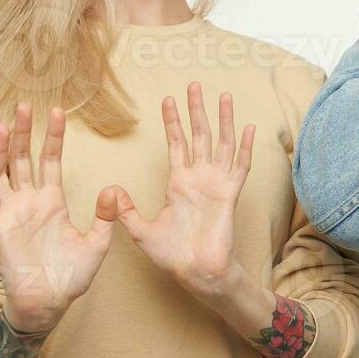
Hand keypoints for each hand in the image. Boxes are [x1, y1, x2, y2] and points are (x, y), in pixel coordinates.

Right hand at [0, 103, 125, 333]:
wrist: (49, 302)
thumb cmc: (71, 276)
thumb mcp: (97, 244)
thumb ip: (106, 218)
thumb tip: (115, 189)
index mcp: (52, 200)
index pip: (51, 159)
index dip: (53, 136)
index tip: (57, 111)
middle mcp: (30, 201)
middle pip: (23, 158)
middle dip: (23, 132)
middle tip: (24, 105)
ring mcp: (12, 213)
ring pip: (1, 174)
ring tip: (1, 125)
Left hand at [114, 82, 254, 300]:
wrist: (195, 272)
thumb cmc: (172, 254)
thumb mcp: (141, 230)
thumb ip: (126, 210)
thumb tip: (109, 190)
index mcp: (179, 182)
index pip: (177, 143)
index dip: (173, 122)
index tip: (168, 99)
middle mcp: (199, 178)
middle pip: (200, 135)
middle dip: (197, 110)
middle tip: (194, 85)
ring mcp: (217, 184)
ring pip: (222, 144)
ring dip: (223, 120)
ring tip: (223, 96)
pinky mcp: (230, 195)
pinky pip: (240, 167)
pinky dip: (245, 148)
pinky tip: (249, 128)